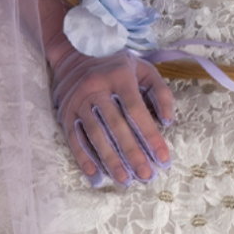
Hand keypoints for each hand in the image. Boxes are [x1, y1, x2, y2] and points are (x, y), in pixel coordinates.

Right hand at [50, 45, 175, 185]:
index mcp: (120, 76)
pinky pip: (74, 138)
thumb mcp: (144, 69)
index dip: (150, 136)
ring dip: (110, 159)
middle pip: (116, 126)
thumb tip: (167, 121)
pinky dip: (83, 158)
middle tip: (146, 176)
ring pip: (95, 134)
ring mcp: (78, 101)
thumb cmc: (116, 66)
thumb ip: (161, 92)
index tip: (163, 159)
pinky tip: (95, 176)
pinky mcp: (65, 112)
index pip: (136, 110)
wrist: (74, 53)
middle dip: (132, 153)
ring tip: (125, 180)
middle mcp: (96, 88)